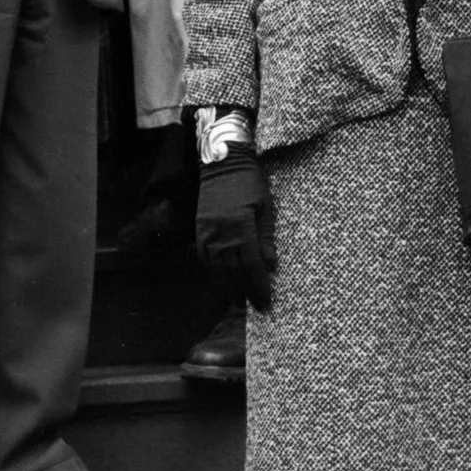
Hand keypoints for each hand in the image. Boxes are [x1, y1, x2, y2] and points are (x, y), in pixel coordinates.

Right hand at [194, 153, 274, 313]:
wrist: (222, 162)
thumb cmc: (250, 182)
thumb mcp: (265, 208)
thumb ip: (266, 237)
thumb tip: (271, 266)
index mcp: (241, 228)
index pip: (252, 266)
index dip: (259, 286)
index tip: (266, 302)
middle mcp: (222, 234)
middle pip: (234, 272)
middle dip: (245, 292)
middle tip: (255, 308)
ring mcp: (208, 233)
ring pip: (218, 269)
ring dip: (228, 287)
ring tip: (238, 302)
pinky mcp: (200, 229)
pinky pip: (205, 258)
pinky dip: (213, 273)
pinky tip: (220, 283)